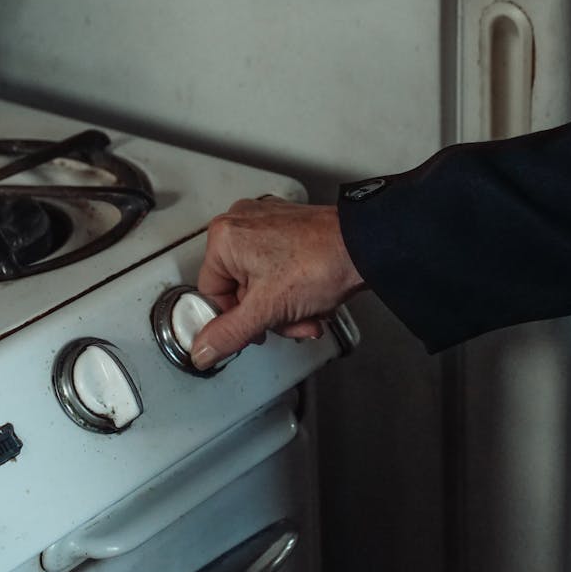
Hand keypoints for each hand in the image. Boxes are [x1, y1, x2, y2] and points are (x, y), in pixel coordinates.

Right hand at [190, 197, 364, 369]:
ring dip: (285, 307)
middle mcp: (241, 222)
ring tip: (308, 312)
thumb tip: (202, 349)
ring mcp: (266, 222)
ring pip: (262, 282)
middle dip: (269, 315)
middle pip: (240, 289)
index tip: (256, 331)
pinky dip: (294, 288)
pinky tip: (313, 297)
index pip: (212, 293)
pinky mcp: (289, 226)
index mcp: (224, 237)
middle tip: (289, 321)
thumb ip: (229, 334)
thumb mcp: (267, 310)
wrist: (367, 247)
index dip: (235, 320)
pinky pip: (279, 266)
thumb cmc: (321, 263)